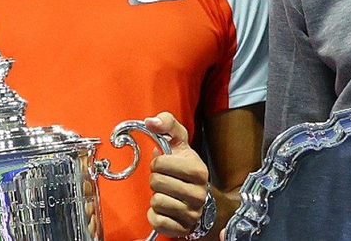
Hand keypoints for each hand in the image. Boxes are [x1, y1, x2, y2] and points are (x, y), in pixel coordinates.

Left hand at [145, 112, 209, 237]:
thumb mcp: (179, 142)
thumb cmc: (185, 168)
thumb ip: (167, 124)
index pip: (161, 163)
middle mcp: (199, 194)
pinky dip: (155, 215)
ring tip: (167, 194)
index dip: (158, 162)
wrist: (200, 198)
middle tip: (165, 180)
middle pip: (156, 182)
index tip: (166, 165)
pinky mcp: (182, 229)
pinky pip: (157, 221)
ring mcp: (192, 213)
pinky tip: (165, 209)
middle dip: (156, 180)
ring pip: (156, 202)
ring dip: (156, 197)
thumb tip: (150, 121)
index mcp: (199, 171)